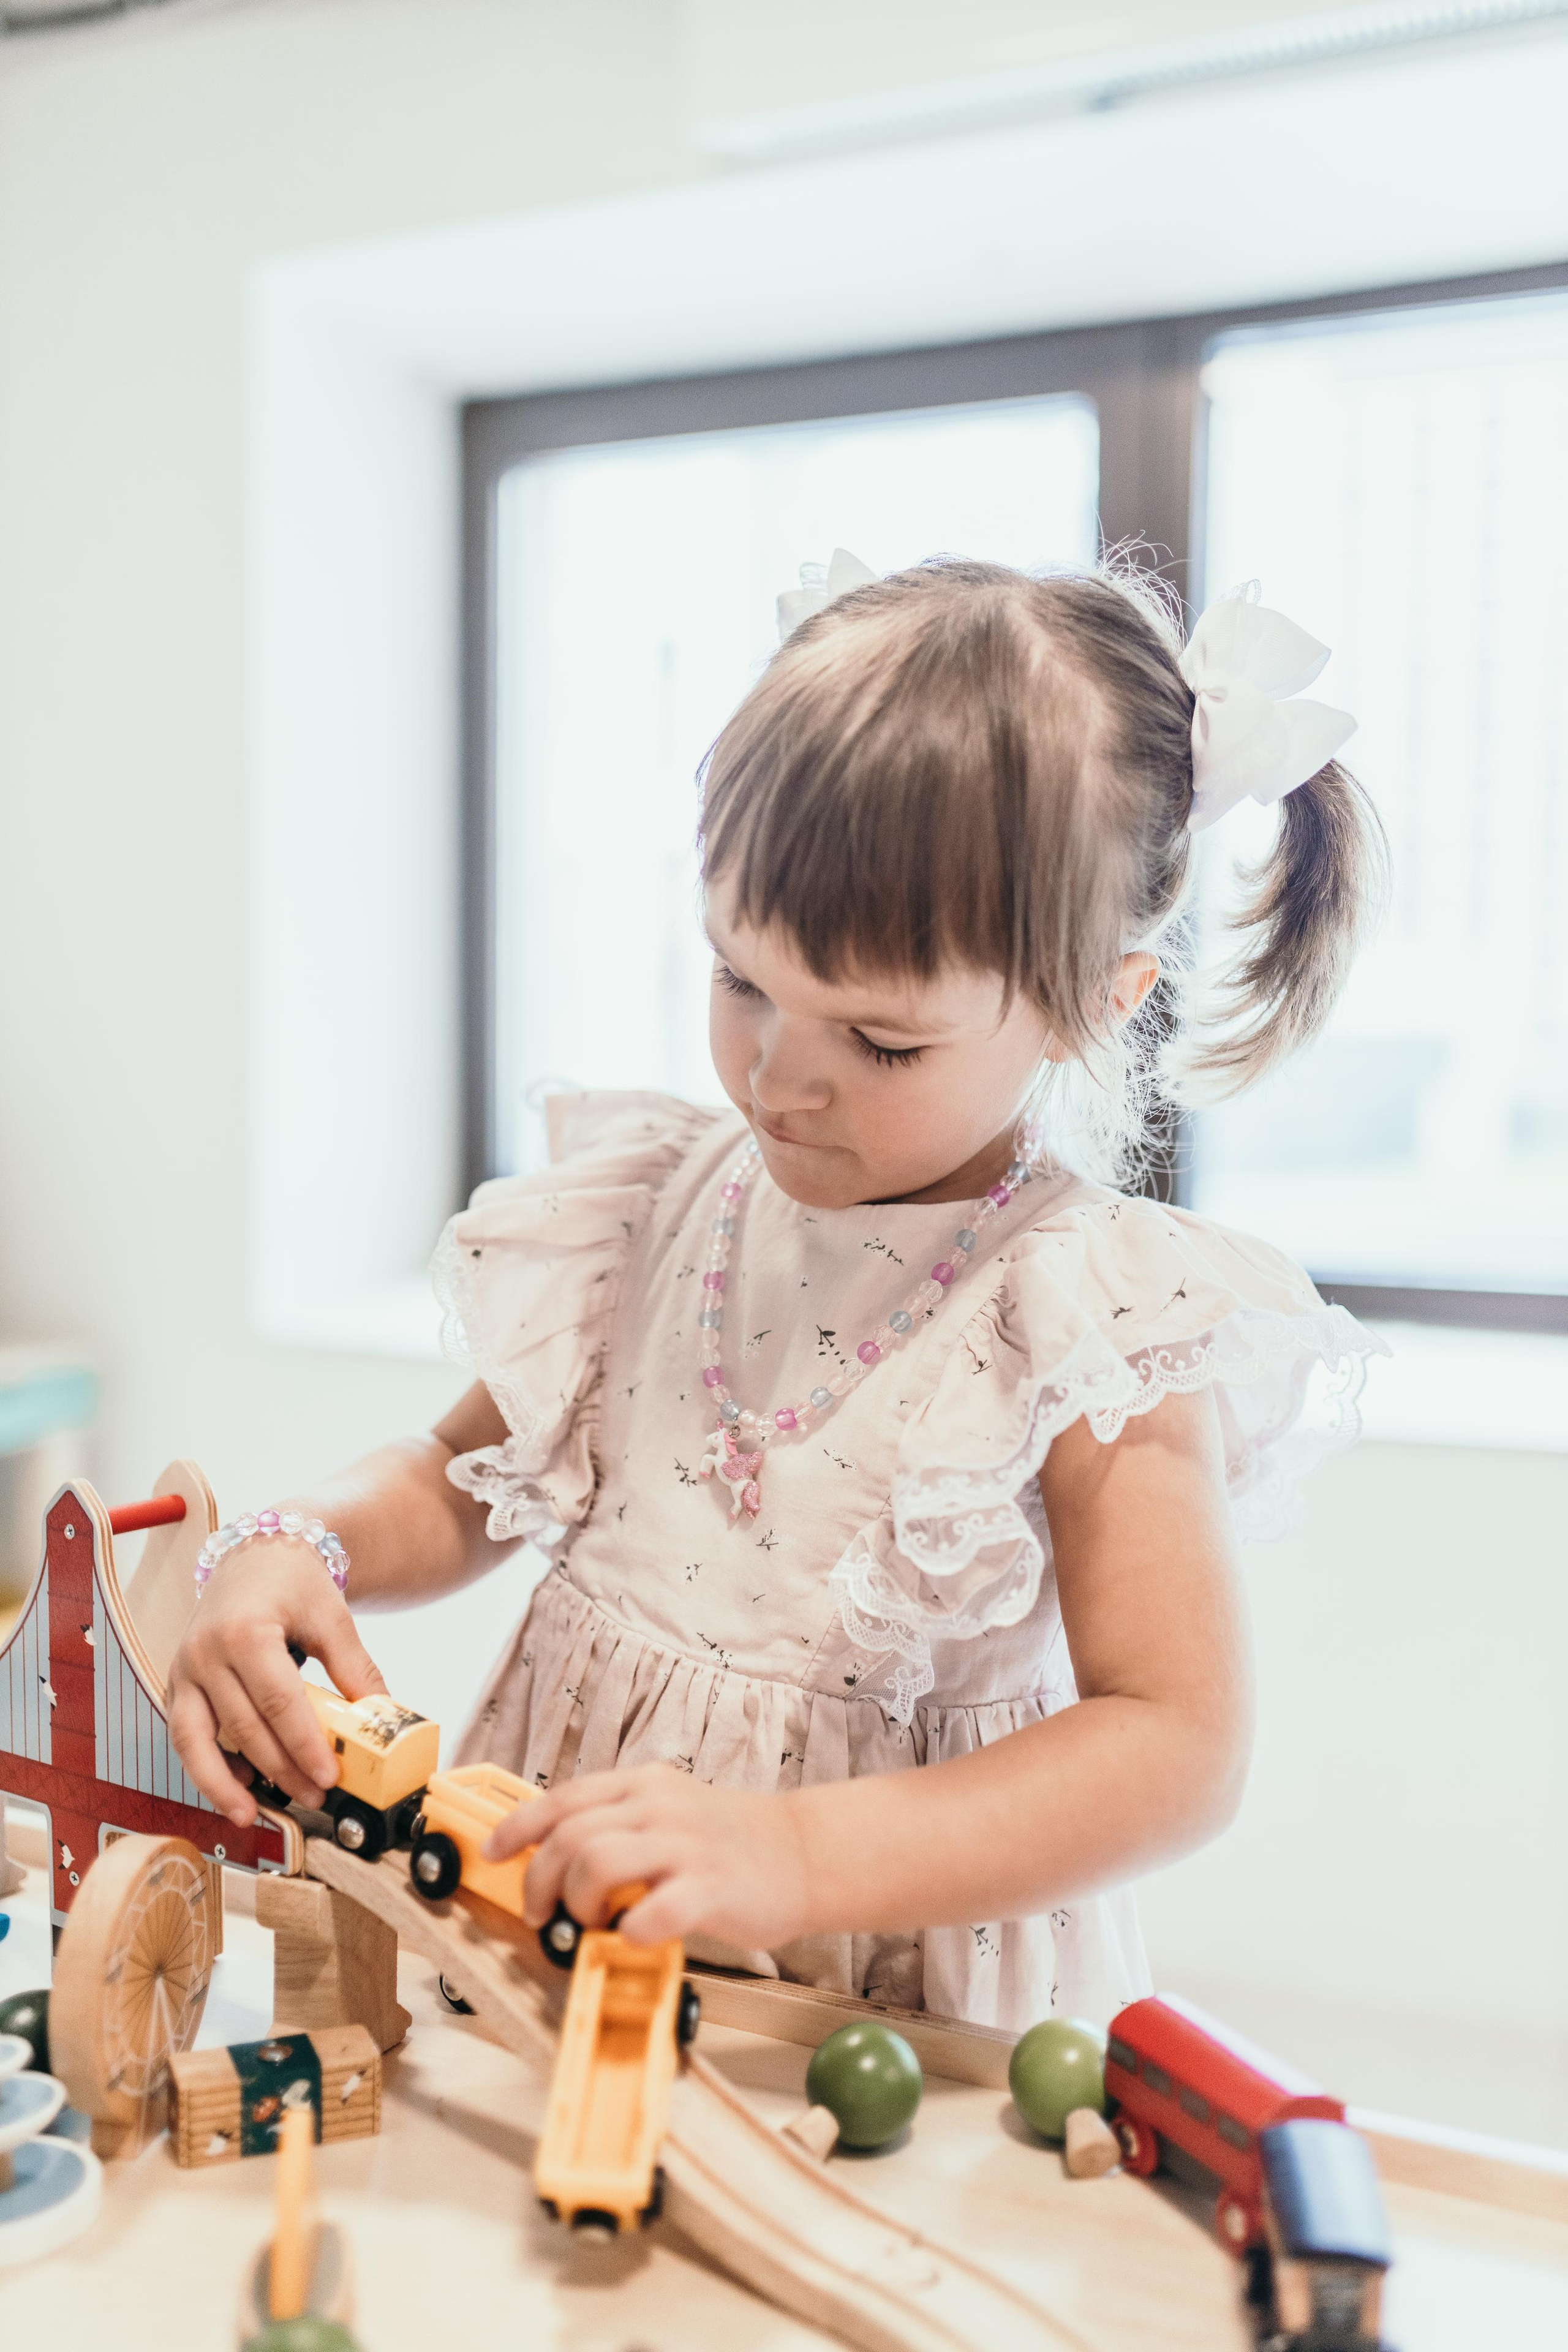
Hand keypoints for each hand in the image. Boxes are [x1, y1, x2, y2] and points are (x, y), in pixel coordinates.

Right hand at [166, 1540, 387, 1825]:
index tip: (329, 1777)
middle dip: (280, 1769)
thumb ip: (354, 1668)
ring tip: (252, 1815)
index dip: (303, 1746)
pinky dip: (204, 1765)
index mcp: (246, 1632)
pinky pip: (184, 1733)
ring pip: (196, 1739)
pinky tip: (235, 1787)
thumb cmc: (294, 1583)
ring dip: (224, 1783)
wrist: (254, 1554)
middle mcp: (206, 1652)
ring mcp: (184, 1668)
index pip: (278, 1703)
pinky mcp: (176, 1682)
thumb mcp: (332, 1617)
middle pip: (243, 1727)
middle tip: (314, 1796)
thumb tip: (382, 1719)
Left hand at [487, 1765, 813, 1950]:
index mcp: (644, 1786)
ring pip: (596, 1861)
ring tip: (591, 1923)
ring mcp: (685, 1846)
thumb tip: (557, 1855)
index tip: (494, 1852)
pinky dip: (630, 1931)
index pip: (562, 1797)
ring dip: (578, 1902)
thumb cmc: (730, 1840)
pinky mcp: (710, 1888)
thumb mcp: (669, 1809)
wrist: (804, 1852)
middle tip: (544, 1913)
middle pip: (569, 1834)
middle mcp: (659, 1808)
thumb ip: (619, 1822)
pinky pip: (653, 1911)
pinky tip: (635, 1936)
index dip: (517, 1826)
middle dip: (539, 1880)